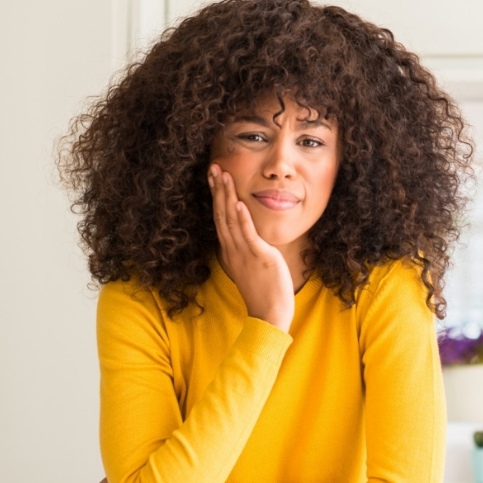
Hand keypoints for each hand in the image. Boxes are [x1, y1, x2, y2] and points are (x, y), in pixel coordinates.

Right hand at [208, 163, 294, 331]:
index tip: (214, 178)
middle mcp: (233, 250)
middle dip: (217, 189)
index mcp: (230, 251)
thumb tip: (247, 236)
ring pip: (231, 220)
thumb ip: (246, 249)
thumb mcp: (250, 266)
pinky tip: (238, 203)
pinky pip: (248, 235)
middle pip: (221, 214)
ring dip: (226, 196)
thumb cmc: (263, 292)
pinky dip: (242, 218)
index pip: (220, 219)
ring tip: (223, 175)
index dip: (216, 197)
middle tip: (213, 167)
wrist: (269, 315)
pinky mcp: (259, 257)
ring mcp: (244, 253)